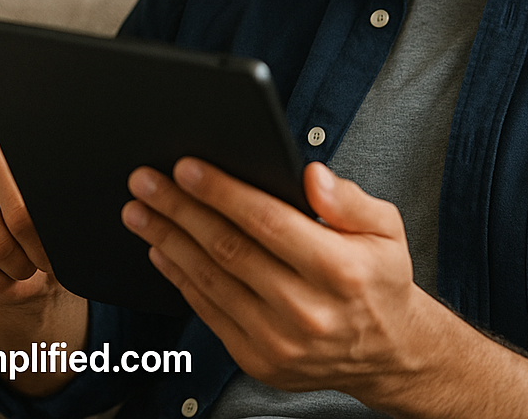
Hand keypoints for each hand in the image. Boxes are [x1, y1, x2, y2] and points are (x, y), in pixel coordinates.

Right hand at [0, 139, 86, 393]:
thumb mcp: (59, 210)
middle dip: (38, 254)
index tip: (64, 248)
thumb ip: (67, 202)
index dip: (53, 229)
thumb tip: (98, 203)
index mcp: (14, 154)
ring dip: (18, 272)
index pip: (38, 192)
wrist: (17, 248)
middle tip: (47, 264)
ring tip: (28, 271)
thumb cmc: (47, 225)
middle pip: (18, 222)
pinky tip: (7, 281)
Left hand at [122, 159, 527, 418]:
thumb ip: (349, 199)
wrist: (388, 353)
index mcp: (338, 269)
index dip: (222, 192)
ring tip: (139, 212)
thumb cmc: (380, 279)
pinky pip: (210, 312)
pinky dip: (180, 279)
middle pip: (228, 249)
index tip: (186, 167)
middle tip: (145, 181)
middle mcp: (306, 309)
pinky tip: (162, 250)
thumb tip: (311, 174)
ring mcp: (278, 341)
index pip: (267, 222)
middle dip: (179, 210)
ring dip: (167, 242)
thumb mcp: (386, 228)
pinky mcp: (259, 360)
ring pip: (210, 281)